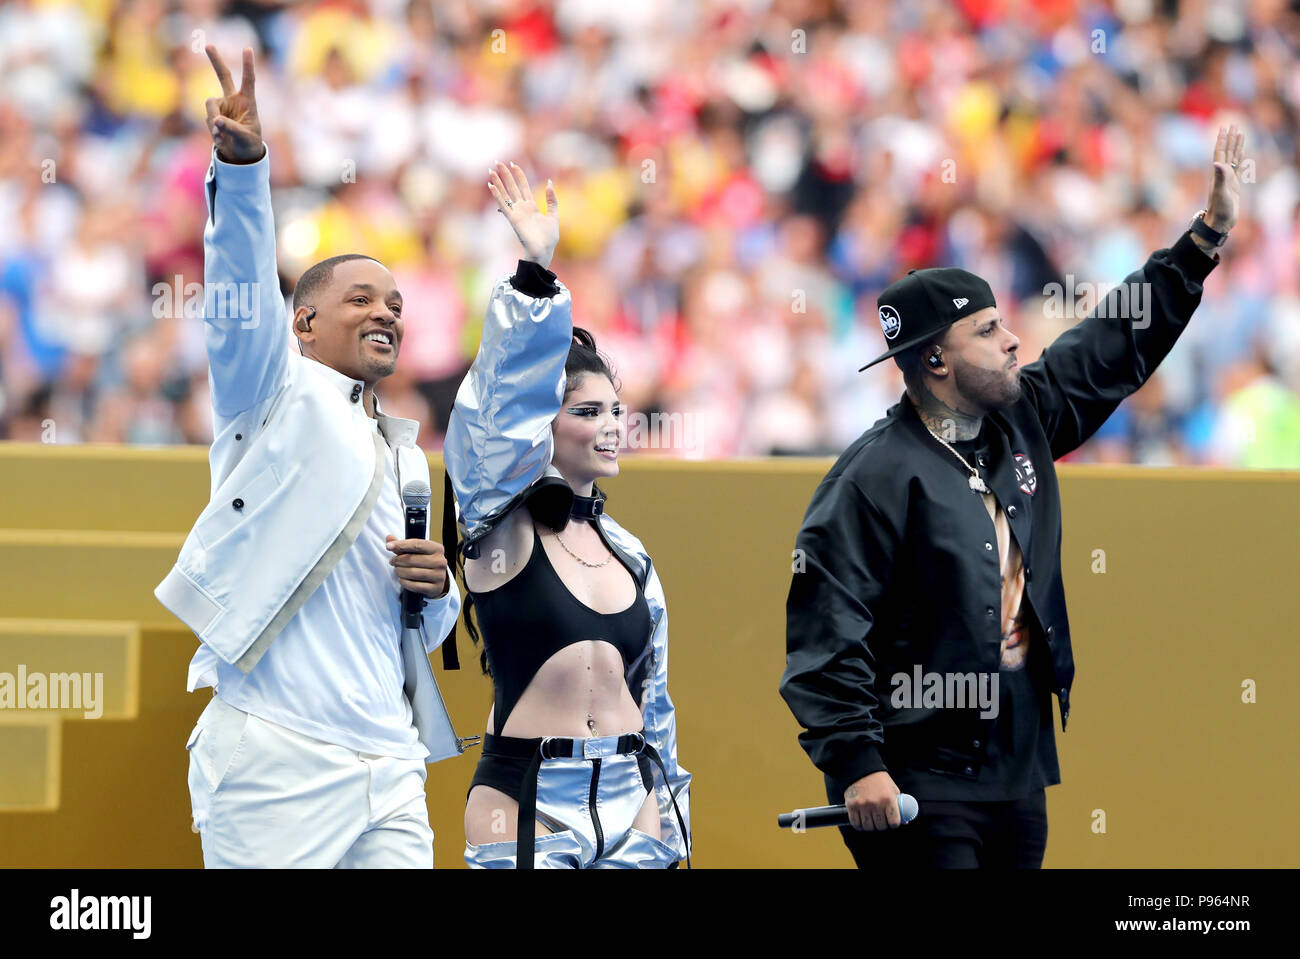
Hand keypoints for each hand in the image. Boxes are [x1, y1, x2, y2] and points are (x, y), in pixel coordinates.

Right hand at [204, 45, 264, 163]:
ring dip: (214, 122)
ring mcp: (221, 107)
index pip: (248, 81)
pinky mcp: (212, 115)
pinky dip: (214, 131)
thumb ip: (231, 129)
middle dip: (215, 60)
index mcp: (248, 102)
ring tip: (224, 136)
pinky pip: (208, 120)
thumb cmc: (249, 144)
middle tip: (208, 45)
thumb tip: (216, 120)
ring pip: (210, 106)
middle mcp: (233, 100)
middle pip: (223, 76)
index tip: (248, 48)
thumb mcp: (245, 138)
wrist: (239, 155)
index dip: (248, 65)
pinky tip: (222, 139)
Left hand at [386, 535, 449, 598]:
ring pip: (412, 572)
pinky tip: (402, 579)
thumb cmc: (423, 562)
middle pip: (412, 559)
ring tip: (397, 570)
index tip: (388, 546)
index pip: (417, 544)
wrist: (436, 579)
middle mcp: (440, 561)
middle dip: (398, 560)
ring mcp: (439, 575)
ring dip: (399, 571)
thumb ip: (402, 545)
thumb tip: (389, 538)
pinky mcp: (435, 588)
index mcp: (437, 548)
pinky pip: (414, 585)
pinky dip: (404, 582)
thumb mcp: (416, 551)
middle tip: (392, 561)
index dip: (401, 545)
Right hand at [488, 161, 557, 269]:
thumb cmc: (549, 238)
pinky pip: (503, 205)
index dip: (519, 175)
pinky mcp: (513, 219)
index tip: (513, 164)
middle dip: (505, 174)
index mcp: (531, 206)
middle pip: (512, 187)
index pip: (523, 186)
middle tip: (498, 162)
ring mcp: (517, 213)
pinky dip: (497, 195)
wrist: (544, 251)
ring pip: (506, 194)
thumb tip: (550, 182)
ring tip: (491, 171)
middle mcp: (522, 208)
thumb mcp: (553, 215)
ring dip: (498, 182)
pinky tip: (491, 185)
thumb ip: (551, 199)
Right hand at [844, 770, 902, 830]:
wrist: (862, 768)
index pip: (894, 822)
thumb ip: (899, 806)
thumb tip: (905, 822)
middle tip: (880, 821)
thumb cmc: (880, 780)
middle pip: (881, 826)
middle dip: (882, 825)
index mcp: (889, 799)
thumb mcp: (893, 790)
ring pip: (868, 827)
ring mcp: (863, 805)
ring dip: (870, 826)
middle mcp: (876, 803)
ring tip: (871, 821)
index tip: (891, 822)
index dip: (893, 824)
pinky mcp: (851, 805)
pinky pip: (855, 823)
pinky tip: (861, 822)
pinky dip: (859, 825)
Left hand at [1204, 123, 1244, 234]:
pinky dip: (1241, 159)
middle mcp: (1222, 174)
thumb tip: (1217, 162)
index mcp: (1218, 173)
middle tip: (1232, 124)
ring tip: (1240, 133)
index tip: (1223, 126)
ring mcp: (1228, 179)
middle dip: (1229, 138)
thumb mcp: (1220, 192)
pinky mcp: (1234, 185)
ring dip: (1236, 145)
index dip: (1222, 139)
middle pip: (1227, 151)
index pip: (1220, 152)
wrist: (1220, 222)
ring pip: (1233, 158)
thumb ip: (1220, 177)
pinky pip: (1239, 168)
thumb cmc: (1219, 209)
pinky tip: (1242, 154)